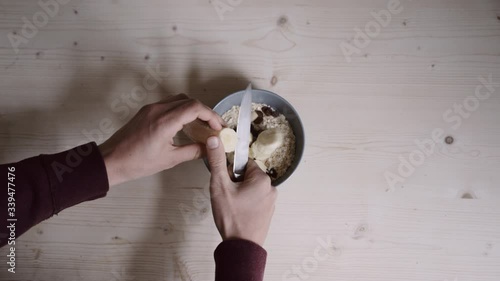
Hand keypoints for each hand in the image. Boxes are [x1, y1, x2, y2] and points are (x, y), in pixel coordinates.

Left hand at [99, 94, 223, 185]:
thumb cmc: (136, 162)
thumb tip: (208, 149)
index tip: (218, 126)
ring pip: (179, 99)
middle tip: (213, 126)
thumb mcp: (169, 159)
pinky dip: (181, 110)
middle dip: (205, 112)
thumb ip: (192, 151)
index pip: (195, 108)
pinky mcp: (146, 111)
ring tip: (201, 125)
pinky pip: (169, 104)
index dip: (211, 115)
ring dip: (193, 109)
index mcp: (165, 122)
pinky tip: (185, 124)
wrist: (112, 160)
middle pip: (189, 101)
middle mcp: (158, 110)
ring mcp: (151, 109)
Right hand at [206, 136, 277, 246]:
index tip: (225, 182)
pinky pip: (255, 201)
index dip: (231, 171)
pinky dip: (246, 205)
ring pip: (251, 190)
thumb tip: (214, 138)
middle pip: (248, 176)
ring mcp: (271, 202)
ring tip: (231, 207)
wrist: (241, 247)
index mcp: (263, 179)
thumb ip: (217, 161)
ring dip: (240, 194)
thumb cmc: (231, 216)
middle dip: (235, 183)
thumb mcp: (220, 186)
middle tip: (226, 196)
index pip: (244, 164)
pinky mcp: (268, 214)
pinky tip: (237, 214)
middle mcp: (271, 188)